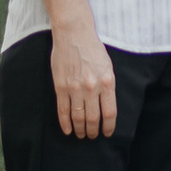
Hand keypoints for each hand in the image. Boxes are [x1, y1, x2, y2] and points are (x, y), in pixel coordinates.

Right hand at [50, 20, 117, 140]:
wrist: (74, 34)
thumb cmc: (93, 49)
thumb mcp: (108, 66)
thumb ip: (107, 86)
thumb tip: (107, 106)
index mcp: (107, 81)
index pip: (110, 113)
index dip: (109, 127)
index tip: (107, 133)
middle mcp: (92, 87)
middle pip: (94, 119)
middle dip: (93, 131)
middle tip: (92, 136)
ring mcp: (75, 88)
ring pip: (78, 117)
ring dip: (80, 130)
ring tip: (81, 135)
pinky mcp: (61, 87)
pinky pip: (63, 111)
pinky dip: (65, 124)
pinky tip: (68, 130)